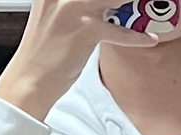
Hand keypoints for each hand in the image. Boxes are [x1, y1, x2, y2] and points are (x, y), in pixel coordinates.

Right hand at [0, 0, 161, 122]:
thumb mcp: (52, 13)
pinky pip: (120, 31)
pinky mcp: (86, 30)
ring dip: (136, 4)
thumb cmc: (43, 52)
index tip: (119, 0)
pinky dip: (137, 37)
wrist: (30, 80)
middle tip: (145, 2)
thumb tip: (102, 3)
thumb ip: (72, 3)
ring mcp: (74, 7)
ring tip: (150, 7)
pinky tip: (149, 38)